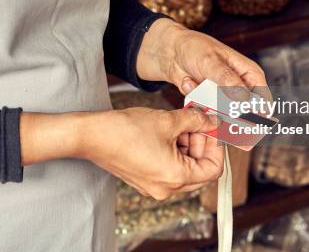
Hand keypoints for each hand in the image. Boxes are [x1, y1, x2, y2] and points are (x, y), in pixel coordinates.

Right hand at [20, 107, 223, 199]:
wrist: (92, 136)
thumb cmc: (123, 131)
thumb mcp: (168, 120)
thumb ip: (195, 120)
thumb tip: (210, 120)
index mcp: (175, 177)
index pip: (213, 169)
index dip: (217, 146)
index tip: (214, 128)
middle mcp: (166, 188)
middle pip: (200, 170)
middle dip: (203, 144)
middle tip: (201, 122)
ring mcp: (154, 186)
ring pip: (185, 168)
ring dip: (189, 145)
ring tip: (184, 122)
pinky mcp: (145, 179)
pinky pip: (170, 168)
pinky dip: (175, 150)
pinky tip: (171, 130)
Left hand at [137, 19, 270, 154]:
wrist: (172, 52)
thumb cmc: (196, 49)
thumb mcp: (212, 62)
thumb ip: (228, 80)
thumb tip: (244, 99)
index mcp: (250, 74)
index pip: (262, 100)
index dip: (258, 116)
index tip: (246, 126)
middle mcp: (240, 88)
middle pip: (245, 114)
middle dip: (229, 116)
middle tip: (215, 111)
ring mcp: (225, 97)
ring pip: (224, 116)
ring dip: (207, 105)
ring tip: (196, 82)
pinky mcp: (210, 103)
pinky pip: (207, 113)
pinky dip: (195, 101)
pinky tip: (189, 82)